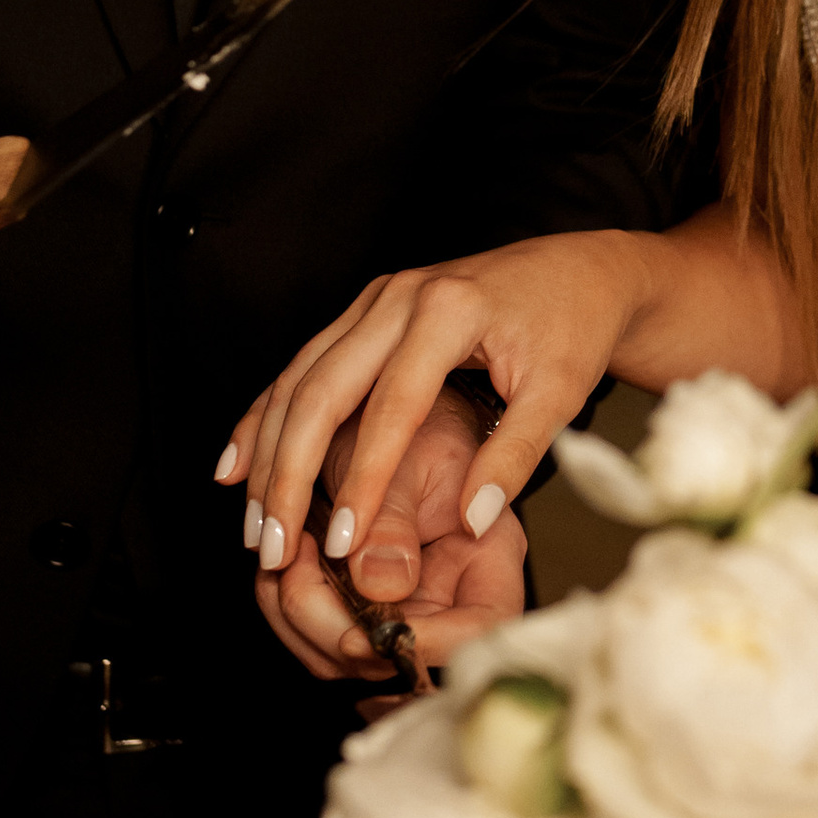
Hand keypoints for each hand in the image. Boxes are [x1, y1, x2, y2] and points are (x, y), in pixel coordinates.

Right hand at [220, 228, 643, 581]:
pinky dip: (267, 416)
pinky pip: (304, 366)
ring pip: (298, 378)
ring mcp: (375, 299)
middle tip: (271, 546)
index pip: (391, 408)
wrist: (579, 270)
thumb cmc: (572, 326)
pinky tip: (237, 465)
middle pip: (320, 390)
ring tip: (252, 523)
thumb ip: (513, 457)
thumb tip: (471, 523)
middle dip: (287, 474)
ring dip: (266, 452)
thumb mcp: (561, 392)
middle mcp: (398, 296)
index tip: (344, 543)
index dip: (361, 481)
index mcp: (447, 311)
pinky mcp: (366, 310)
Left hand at [254, 396, 529, 683]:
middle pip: (405, 659)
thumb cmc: (416, 420)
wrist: (391, 407)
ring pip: (350, 661)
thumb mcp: (407, 454)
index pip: (480, 628)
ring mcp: (407, 609)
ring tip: (283, 556)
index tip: (363, 633)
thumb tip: (378, 584)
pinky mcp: (363, 609)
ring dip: (300, 618)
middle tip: (293, 572)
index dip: (427, 646)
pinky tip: (281, 563)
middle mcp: (451, 594)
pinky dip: (287, 609)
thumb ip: (391, 516)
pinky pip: (319, 639)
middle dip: (335, 630)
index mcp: (486, 555)